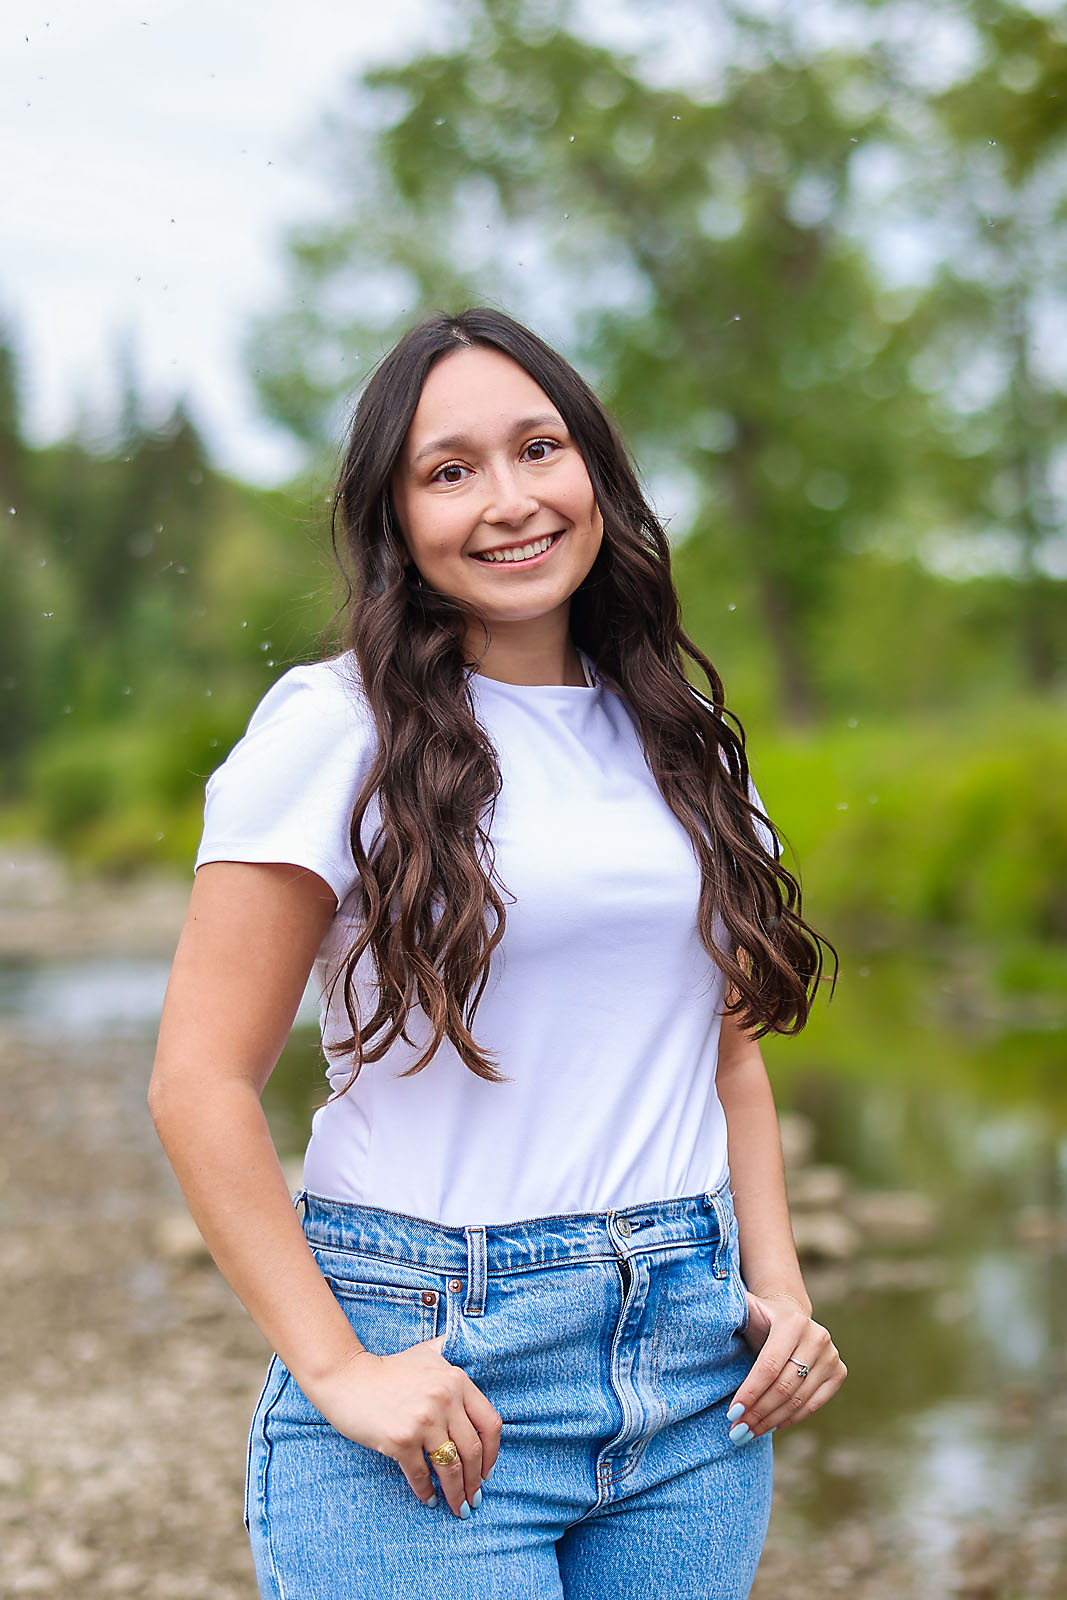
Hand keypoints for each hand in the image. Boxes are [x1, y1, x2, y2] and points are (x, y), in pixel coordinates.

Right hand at [301, 1333, 501, 1517]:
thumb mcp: (426, 1353)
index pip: (490, 1423)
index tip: (487, 1472)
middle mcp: (444, 1399)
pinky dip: (426, 1491)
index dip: (493, 1454)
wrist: (347, 1377)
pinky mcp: (401, 1440)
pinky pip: (421, 1474)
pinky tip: (429, 1500)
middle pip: (472, 1451)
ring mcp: (423, 1420)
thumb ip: (449, 1352)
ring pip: (450, 1467)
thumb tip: (471, 1343)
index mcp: (456, 1380)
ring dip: (457, 1493)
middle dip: (475, 1481)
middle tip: (474, 1499)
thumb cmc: (388, 1369)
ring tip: (458, 1507)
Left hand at [726, 1291, 846, 1441]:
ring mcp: (831, 1356)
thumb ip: (728, 1312)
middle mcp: (817, 1337)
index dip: (751, 1391)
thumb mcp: (745, 1310)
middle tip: (737, 1430)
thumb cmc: (760, 1319)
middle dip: (758, 1412)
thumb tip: (705, 1320)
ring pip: (799, 1399)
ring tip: (748, 1433)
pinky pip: (813, 1404)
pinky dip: (790, 1419)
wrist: (791, 1316)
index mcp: (792, 1321)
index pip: (769, 1366)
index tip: (731, 1413)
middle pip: (785, 1386)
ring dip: (771, 1421)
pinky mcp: (839, 1372)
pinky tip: (770, 1427)